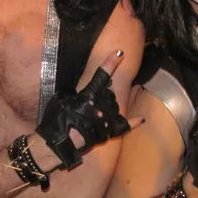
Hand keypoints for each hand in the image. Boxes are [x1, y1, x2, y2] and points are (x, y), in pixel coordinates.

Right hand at [36, 50, 138, 169]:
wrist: (58, 144)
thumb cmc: (56, 121)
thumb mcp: (62, 100)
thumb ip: (77, 94)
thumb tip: (85, 94)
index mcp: (88, 95)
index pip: (102, 76)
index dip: (111, 63)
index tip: (120, 53)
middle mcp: (100, 106)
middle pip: (110, 94)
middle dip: (103, 95)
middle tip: (91, 104)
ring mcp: (106, 120)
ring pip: (115, 107)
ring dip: (108, 108)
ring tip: (95, 115)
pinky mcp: (108, 133)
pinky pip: (124, 126)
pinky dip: (133, 123)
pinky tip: (141, 119)